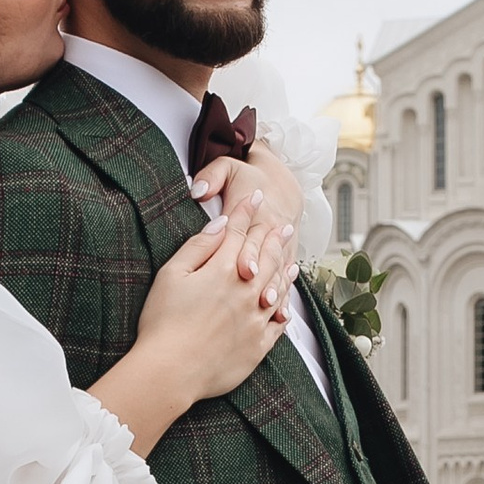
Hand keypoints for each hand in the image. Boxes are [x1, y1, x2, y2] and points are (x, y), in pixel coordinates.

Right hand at [98, 216, 290, 460]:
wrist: (171, 372)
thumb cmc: (162, 322)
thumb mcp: (171, 275)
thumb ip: (199, 247)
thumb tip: (222, 225)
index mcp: (223, 270)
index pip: (240, 233)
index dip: (247, 212)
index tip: (256, 197)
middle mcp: (246, 291)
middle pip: (265, 257)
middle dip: (274, 237)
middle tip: (283, 224)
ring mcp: (256, 319)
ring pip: (277, 287)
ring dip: (284, 270)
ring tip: (290, 259)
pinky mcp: (259, 345)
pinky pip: (279, 322)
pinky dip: (284, 308)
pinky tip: (285, 302)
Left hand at [192, 141, 304, 302]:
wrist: (280, 183)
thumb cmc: (249, 178)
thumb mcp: (229, 169)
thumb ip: (212, 178)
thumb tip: (198, 191)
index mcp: (254, 213)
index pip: (247, 234)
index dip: (246, 253)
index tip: (243, 270)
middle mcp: (268, 232)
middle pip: (264, 257)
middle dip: (261, 278)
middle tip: (257, 297)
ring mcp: (279, 249)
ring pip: (278, 271)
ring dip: (275, 288)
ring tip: (269, 304)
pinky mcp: (283, 261)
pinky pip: (285, 280)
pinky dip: (284, 297)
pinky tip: (279, 314)